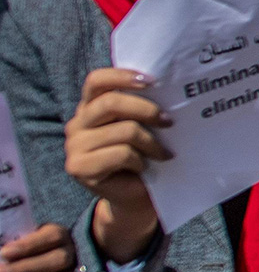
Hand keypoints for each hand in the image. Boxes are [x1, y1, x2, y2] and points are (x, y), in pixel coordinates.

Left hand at [0, 224, 85, 271]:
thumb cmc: (25, 258)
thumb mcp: (23, 245)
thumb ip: (18, 247)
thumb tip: (4, 254)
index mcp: (63, 237)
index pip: (54, 237)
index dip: (30, 246)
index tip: (4, 254)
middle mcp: (76, 255)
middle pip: (60, 260)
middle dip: (24, 269)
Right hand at [64, 68, 166, 263]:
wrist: (137, 195)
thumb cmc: (144, 155)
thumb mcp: (143, 125)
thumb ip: (143, 106)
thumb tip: (169, 87)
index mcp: (90, 106)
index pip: (96, 80)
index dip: (122, 76)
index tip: (152, 81)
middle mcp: (77, 123)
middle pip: (111, 103)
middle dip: (147, 110)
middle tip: (170, 122)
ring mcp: (74, 146)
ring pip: (122, 130)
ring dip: (151, 142)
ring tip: (163, 153)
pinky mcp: (78, 167)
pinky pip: (120, 154)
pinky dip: (140, 160)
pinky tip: (145, 167)